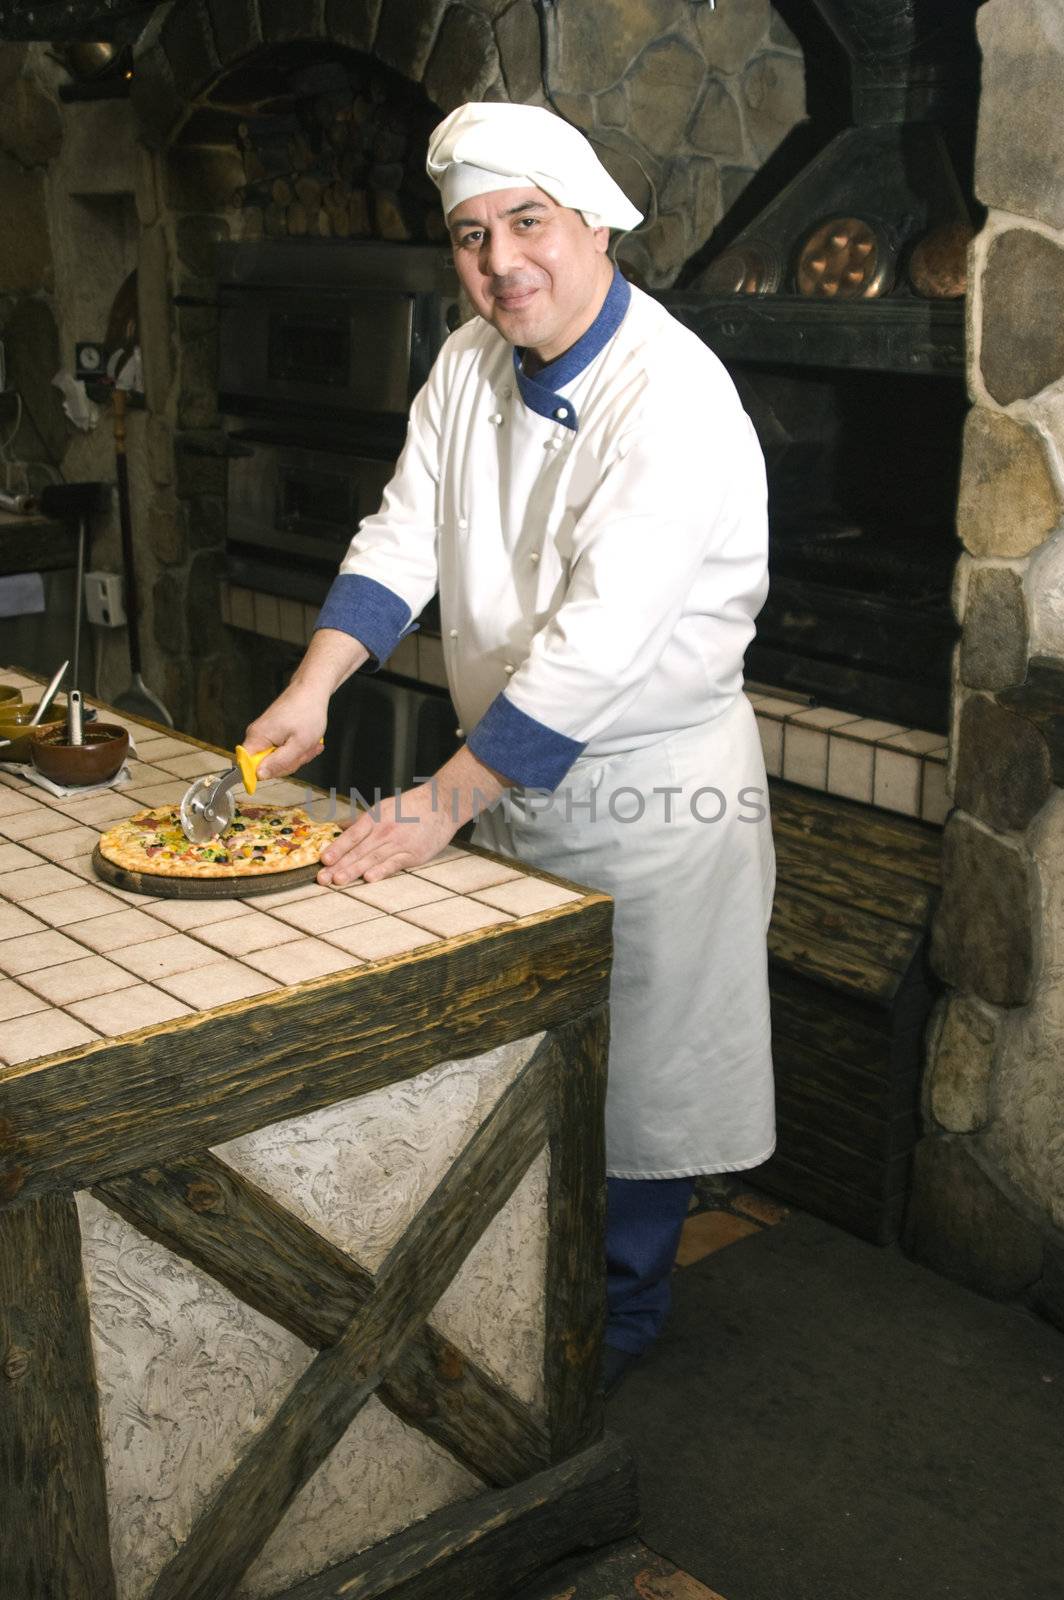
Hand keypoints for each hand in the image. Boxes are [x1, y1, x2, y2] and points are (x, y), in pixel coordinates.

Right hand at [243, 681, 327, 780]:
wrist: (311, 690)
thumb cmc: (307, 712)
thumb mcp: (299, 744)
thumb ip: (279, 762)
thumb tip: (259, 776)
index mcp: (257, 738)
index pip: (246, 766)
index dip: (262, 774)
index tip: (282, 767)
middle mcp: (256, 736)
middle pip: (265, 765)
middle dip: (289, 763)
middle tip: (304, 750)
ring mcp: (264, 735)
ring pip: (278, 759)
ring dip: (297, 755)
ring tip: (309, 743)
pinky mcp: (272, 733)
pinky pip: (282, 750)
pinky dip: (297, 748)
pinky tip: (307, 741)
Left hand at [318, 780, 458, 884]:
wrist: (441, 804)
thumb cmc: (410, 807)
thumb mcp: (383, 807)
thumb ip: (360, 821)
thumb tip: (337, 827)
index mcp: (375, 818)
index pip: (352, 835)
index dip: (337, 848)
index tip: (323, 859)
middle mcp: (384, 830)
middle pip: (358, 850)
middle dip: (338, 865)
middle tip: (322, 878)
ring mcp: (398, 843)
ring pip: (372, 858)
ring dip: (354, 870)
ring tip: (338, 880)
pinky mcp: (413, 854)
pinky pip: (394, 864)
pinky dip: (382, 871)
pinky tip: (369, 878)